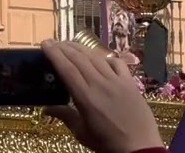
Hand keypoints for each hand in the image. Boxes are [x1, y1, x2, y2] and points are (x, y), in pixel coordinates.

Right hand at [41, 41, 163, 152]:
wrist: (140, 149)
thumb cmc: (107, 143)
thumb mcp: (81, 132)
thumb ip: (64, 116)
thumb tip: (45, 109)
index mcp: (85, 97)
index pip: (66, 68)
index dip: (54, 53)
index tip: (45, 43)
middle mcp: (100, 84)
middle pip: (79, 58)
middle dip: (64, 47)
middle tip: (53, 42)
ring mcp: (117, 81)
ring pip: (96, 57)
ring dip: (81, 48)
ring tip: (70, 45)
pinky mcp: (130, 83)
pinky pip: (117, 63)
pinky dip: (105, 57)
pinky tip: (99, 58)